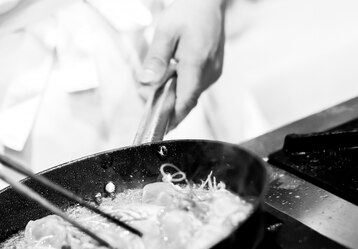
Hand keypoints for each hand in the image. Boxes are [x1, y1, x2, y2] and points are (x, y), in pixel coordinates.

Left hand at [139, 0, 225, 127]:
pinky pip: (194, 86)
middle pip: (186, 101)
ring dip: (171, 94)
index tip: (158, 126)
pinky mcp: (213, 71)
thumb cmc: (189, 11)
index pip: (185, 102)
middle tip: (145, 93)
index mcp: (197, 64)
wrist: (208, 1)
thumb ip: (155, 59)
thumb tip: (146, 82)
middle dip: (165, 103)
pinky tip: (170, 73)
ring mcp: (213, 73)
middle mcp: (209, 72)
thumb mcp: (165, 32)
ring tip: (156, 79)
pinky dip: (180, 86)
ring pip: (190, 95)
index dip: (172, 118)